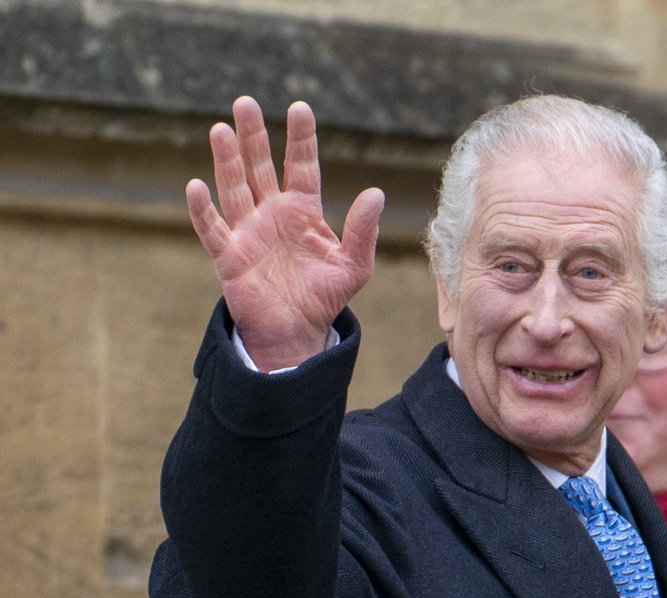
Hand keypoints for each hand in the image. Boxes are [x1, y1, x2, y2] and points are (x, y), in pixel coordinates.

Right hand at [186, 95, 384, 371]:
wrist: (296, 333)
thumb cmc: (325, 298)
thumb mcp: (354, 265)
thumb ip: (363, 231)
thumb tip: (376, 193)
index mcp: (303, 211)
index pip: (301, 165)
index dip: (300, 138)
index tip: (299, 108)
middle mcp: (272, 214)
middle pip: (259, 167)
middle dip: (253, 136)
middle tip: (245, 103)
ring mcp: (248, 233)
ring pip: (234, 188)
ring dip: (227, 160)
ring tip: (221, 130)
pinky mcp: (229, 257)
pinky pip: (212, 229)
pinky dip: (203, 210)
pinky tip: (196, 186)